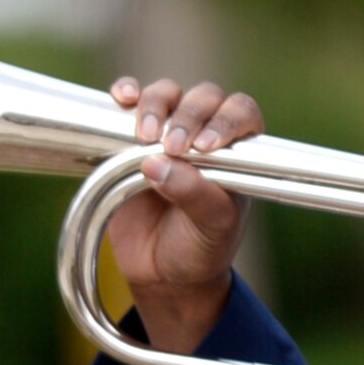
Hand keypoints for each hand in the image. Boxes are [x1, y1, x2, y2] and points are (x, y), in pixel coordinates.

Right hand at [106, 74, 265, 352]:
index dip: (226, 121)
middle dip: (188, 116)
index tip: (205, 146)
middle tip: (173, 148)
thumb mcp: (209, 229)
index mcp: (238, 152)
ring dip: (155, 105)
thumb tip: (157, 163)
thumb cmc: (199, 247)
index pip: (242, 113)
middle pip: (202, 98)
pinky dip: (125, 92)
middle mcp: (206, 133)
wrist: (162, 272)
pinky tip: (122, 99)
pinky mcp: (131, 135)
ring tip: (144, 137)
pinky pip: (130, 99)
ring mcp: (168, 129)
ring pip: (166, 93)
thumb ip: (194, 196)